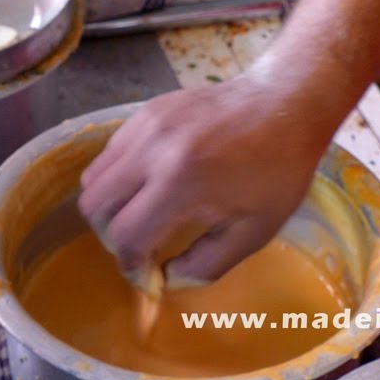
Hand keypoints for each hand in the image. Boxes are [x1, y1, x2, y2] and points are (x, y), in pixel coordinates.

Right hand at [77, 73, 330, 283]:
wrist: (285, 103)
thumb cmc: (277, 170)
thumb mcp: (254, 231)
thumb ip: (207, 264)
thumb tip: (167, 277)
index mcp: (180, 184)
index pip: (126, 235)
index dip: (130, 263)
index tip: (145, 271)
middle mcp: (152, 151)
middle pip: (95, 204)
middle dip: (112, 233)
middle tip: (141, 242)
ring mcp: (145, 125)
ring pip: (94, 175)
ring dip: (110, 203)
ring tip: (142, 212)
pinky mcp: (146, 111)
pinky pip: (111, 151)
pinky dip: (119, 174)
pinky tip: (151, 181)